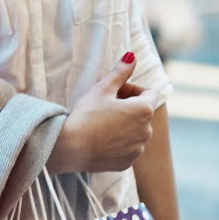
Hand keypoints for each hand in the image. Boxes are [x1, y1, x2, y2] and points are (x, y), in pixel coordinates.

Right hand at [47, 54, 158, 173]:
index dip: (132, 89)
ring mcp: (138, 149)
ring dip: (125, 125)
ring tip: (102, 123)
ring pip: (136, 131)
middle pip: (142, 112)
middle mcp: (147, 131)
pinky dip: (119, 143)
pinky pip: (128, 148)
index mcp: (144, 110)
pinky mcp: (127, 163)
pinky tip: (102, 139)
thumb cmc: (86, 115)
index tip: (115, 91)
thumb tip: (132, 56)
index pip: (148, 92)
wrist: (69, 148)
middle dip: (128, 106)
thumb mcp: (102, 88)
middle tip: (105, 106)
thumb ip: (121, 72)